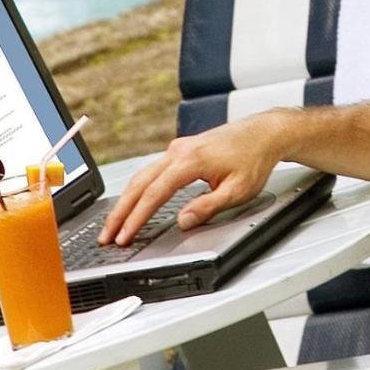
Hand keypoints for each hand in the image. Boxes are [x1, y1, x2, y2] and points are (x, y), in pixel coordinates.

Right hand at [99, 114, 283, 245]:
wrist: (264, 132)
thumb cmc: (254, 158)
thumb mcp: (237, 190)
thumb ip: (208, 207)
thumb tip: (183, 222)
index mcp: (190, 161)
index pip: (154, 194)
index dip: (137, 218)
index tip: (124, 236)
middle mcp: (178, 151)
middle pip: (139, 183)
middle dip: (120, 212)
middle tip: (106, 235)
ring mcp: (178, 149)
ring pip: (142, 176)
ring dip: (126, 200)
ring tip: (114, 224)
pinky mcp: (180, 150)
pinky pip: (152, 170)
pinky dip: (138, 188)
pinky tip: (132, 201)